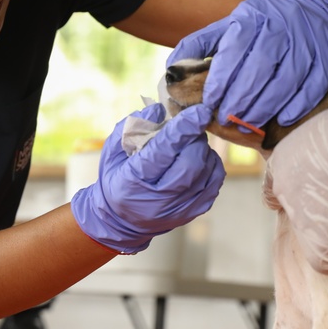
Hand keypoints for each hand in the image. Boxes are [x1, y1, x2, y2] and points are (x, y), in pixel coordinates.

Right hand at [71, 103, 225, 253]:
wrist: (122, 218)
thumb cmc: (116, 176)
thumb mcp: (113, 150)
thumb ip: (133, 127)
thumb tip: (159, 110)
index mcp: (131, 183)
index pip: (162, 153)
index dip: (182, 130)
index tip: (198, 111)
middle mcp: (156, 201)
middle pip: (190, 164)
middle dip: (195, 138)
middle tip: (190, 128)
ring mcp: (178, 210)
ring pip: (206, 172)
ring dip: (202, 150)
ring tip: (189, 144)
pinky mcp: (194, 212)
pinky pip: (214, 182)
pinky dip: (210, 164)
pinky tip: (197, 159)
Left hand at [167, 0, 327, 129]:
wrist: (310, 9)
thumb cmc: (260, 25)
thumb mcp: (227, 26)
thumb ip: (198, 45)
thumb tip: (171, 70)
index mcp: (252, 17)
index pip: (234, 50)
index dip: (221, 80)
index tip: (210, 103)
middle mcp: (282, 26)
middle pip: (260, 68)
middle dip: (240, 99)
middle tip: (227, 119)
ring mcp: (308, 41)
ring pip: (286, 79)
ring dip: (265, 107)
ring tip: (247, 124)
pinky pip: (313, 85)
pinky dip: (296, 105)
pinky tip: (280, 119)